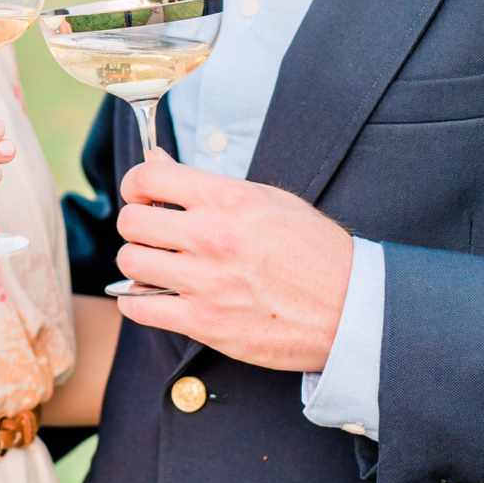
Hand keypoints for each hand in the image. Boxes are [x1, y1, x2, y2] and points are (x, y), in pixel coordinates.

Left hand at [112, 149, 353, 371]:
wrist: (353, 308)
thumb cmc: (315, 252)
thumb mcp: (269, 200)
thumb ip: (209, 184)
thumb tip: (156, 160)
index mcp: (229, 200)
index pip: (149, 176)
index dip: (136, 184)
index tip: (142, 195)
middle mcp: (213, 236)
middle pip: (131, 222)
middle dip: (137, 226)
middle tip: (153, 235)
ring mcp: (206, 281)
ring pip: (130, 262)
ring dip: (138, 264)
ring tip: (157, 266)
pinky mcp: (205, 322)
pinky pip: (139, 307)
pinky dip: (136, 302)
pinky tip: (151, 296)